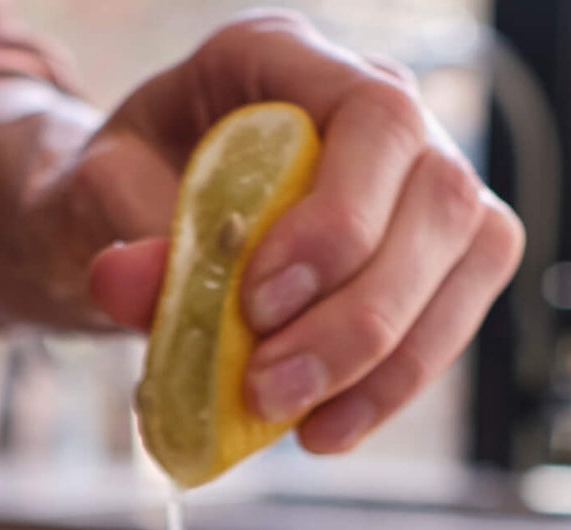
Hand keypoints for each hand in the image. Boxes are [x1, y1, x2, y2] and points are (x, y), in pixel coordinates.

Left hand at [72, 13, 523, 454]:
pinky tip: (325, 427)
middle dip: (360, 316)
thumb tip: (127, 281)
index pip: (374, 116)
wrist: (133, 216)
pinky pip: (451, 319)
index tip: (260, 305)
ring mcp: (425, 177)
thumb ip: (123, 228)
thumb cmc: (127, 185)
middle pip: (441, 198)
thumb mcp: (99, 193)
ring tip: (297, 422)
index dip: (339, 219)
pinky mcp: (441, 253)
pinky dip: (391, 387)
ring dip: (387, 363)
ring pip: (471, 260)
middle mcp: (383, 106)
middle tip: (269, 388)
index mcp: (292, 59)